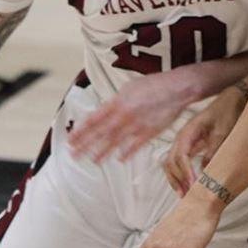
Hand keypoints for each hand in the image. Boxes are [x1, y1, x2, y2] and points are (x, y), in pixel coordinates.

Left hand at [68, 69, 200, 163]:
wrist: (177, 88)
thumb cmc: (152, 85)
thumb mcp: (128, 88)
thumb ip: (114, 102)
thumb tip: (102, 112)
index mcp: (117, 103)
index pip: (93, 119)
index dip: (81, 131)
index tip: (70, 140)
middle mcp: (124, 115)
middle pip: (101, 133)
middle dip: (86, 145)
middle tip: (74, 155)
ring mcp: (137, 125)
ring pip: (116, 141)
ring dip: (103, 152)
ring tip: (93, 161)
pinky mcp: (151, 132)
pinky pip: (136, 145)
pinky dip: (127, 152)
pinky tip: (120, 160)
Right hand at [164, 88, 244, 193]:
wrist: (229, 102)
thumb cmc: (226, 114)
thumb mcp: (223, 132)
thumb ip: (213, 150)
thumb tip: (205, 170)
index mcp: (187, 133)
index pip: (180, 156)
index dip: (186, 172)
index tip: (193, 185)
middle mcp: (181, 138)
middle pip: (171, 162)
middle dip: (177, 179)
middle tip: (187, 195)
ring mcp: (182, 143)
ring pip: (170, 164)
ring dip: (175, 180)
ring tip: (184, 195)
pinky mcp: (187, 147)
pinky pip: (177, 163)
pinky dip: (179, 175)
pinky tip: (185, 186)